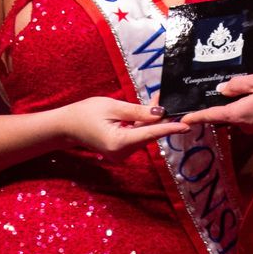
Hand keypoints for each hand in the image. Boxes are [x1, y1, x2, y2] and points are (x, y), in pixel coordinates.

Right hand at [62, 96, 184, 155]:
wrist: (66, 127)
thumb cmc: (85, 113)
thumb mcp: (112, 107)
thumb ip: (138, 111)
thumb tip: (160, 114)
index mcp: (119, 142)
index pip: (150, 134)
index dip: (169, 128)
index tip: (187, 126)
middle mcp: (122, 153)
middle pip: (149, 134)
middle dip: (160, 118)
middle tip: (167, 99)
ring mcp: (122, 154)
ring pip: (144, 135)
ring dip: (151, 120)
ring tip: (156, 101)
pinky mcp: (121, 151)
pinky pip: (137, 137)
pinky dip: (143, 125)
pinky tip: (146, 113)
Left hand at [180, 52, 252, 131]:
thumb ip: (237, 84)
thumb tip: (222, 89)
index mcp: (237, 113)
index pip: (212, 115)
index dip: (197, 116)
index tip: (184, 119)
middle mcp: (245, 123)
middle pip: (231, 108)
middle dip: (237, 92)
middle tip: (244, 78)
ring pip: (249, 104)